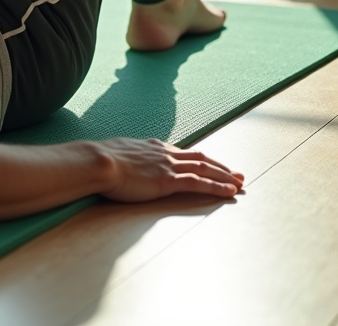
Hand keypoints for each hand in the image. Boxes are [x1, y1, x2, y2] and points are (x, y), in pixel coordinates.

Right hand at [97, 138, 242, 202]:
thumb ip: (126, 156)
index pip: (183, 152)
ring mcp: (167, 166)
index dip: (200, 159)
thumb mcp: (115, 152)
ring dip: (225, 176)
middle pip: (200, 158)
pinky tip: (230, 191)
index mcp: (152, 146)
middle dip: (220, 166)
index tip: (211, 164)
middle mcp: (164, 153)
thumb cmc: (98, 159)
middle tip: (237, 173)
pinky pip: (199, 183)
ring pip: (204, 168)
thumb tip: (121, 159)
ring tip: (240, 182)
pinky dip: (217, 186)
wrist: (97, 162)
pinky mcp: (168, 181)